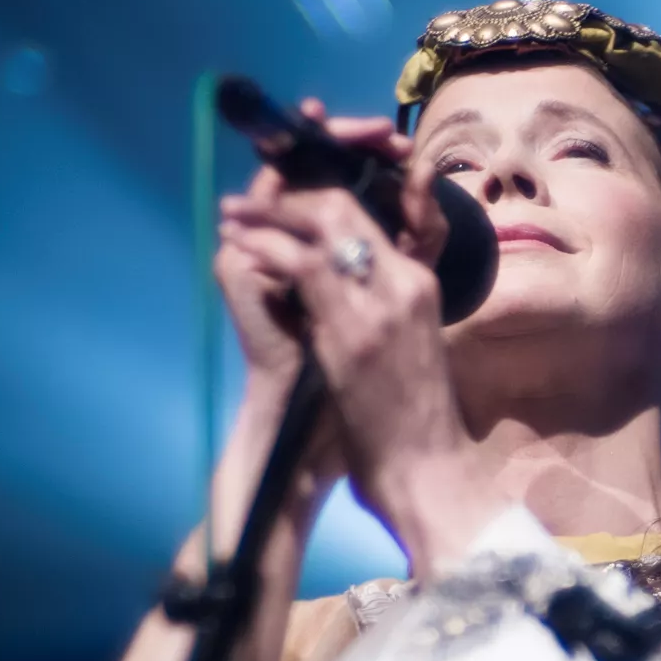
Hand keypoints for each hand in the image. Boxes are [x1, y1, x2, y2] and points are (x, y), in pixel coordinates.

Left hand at [218, 102, 478, 557]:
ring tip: (233, 213)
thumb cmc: (413, 421)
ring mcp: (381, 303)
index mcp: (418, 286)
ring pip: (323, 224)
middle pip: (346, 207)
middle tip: (248, 194)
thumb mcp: (405, 348)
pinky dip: (268, 244)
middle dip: (292, 188)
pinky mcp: (355, 330)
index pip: (371, 214)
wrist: (426, 471)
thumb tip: (339, 285)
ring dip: (269, 211)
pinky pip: (305, 265)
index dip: (324, 190)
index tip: (283, 189)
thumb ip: (379, 307)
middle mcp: (404, 284)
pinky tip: (242, 243)